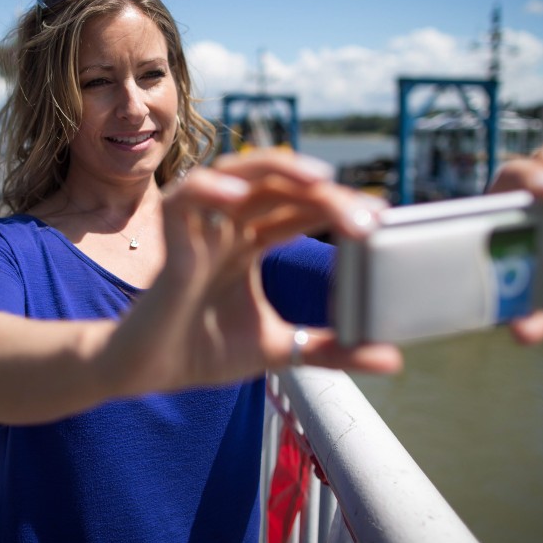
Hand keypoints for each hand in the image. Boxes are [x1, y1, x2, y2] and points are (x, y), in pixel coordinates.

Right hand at [110, 151, 400, 396]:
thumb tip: (391, 359)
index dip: (338, 206)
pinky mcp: (170, 241)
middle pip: (279, 187)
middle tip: (365, 216)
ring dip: (278, 170)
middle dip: (324, 194)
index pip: (299, 209)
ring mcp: (200, 228)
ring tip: (321, 181)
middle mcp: (228, 227)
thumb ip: (333, 349)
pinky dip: (209, 188)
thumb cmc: (204, 351)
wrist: (150, 373)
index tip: (380, 216)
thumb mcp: (284, 349)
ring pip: (236, 173)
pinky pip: (184, 197)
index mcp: (251, 242)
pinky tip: (237, 198)